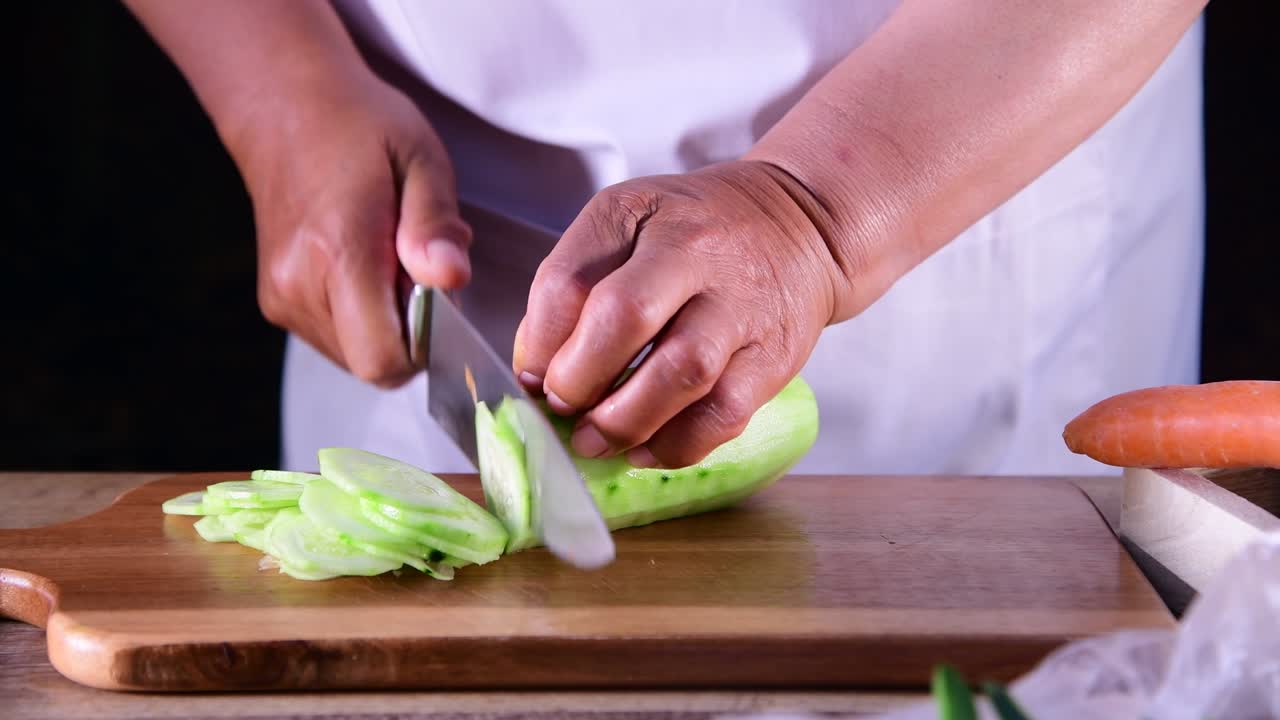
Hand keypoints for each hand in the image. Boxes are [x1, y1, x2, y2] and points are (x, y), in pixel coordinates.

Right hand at [232, 71, 470, 387]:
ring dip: (383, 325)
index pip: (384, 359)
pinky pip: (335, 339)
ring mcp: (281, 298)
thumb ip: (435, 225)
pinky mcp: (275, 301)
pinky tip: (361, 265)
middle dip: (408, 335)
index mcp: (338, 252)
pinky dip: (360, 317)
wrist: (286, 106)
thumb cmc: (361, 127)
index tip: (436, 299)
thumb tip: (451, 278)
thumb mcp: (420, 159)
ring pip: (353, 357)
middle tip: (413, 270)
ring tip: (385, 259)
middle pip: (372, 365)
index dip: (425, 346)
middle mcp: (299, 286)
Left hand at [513, 161, 844, 467]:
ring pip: (681, 372)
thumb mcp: (626, 223)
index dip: (539, 342)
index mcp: (638, 212)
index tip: (534, 375)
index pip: (569, 280)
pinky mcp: (775, 356)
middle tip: (564, 406)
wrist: (799, 225)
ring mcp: (741, 305)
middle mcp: (695, 250)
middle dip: (579, 378)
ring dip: (624, 420)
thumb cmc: (695, 232)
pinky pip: (724, 414)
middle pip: (625, 316)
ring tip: (595, 439)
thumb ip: (575, 283)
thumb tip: (537, 369)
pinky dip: (676, 445)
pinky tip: (645, 450)